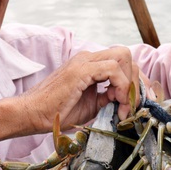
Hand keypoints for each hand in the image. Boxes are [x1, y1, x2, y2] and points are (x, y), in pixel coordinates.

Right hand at [19, 47, 139, 131]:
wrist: (32, 114)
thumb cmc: (57, 112)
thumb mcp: (91, 105)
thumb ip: (108, 98)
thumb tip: (125, 99)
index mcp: (89, 64)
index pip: (122, 62)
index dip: (136, 81)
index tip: (138, 101)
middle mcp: (88, 57)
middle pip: (126, 55)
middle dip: (136, 80)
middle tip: (131, 105)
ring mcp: (84, 61)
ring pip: (123, 57)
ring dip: (130, 83)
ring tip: (123, 106)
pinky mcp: (81, 70)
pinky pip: (113, 69)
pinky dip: (121, 86)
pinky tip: (116, 103)